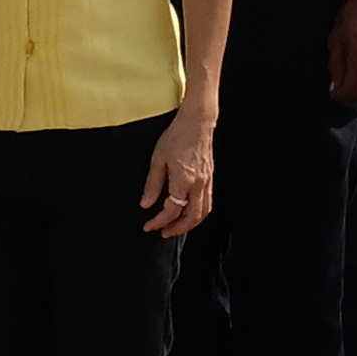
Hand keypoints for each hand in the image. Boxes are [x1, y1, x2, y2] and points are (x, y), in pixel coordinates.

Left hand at [140, 111, 216, 234]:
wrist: (197, 122)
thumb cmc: (177, 136)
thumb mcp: (158, 159)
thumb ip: (152, 184)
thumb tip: (146, 203)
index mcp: (184, 180)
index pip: (171, 210)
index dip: (158, 221)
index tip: (148, 226)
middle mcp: (198, 184)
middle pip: (191, 217)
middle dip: (177, 229)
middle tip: (163, 233)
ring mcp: (207, 182)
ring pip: (203, 212)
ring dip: (190, 224)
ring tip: (176, 227)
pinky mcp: (210, 178)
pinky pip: (208, 202)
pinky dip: (198, 213)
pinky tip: (189, 213)